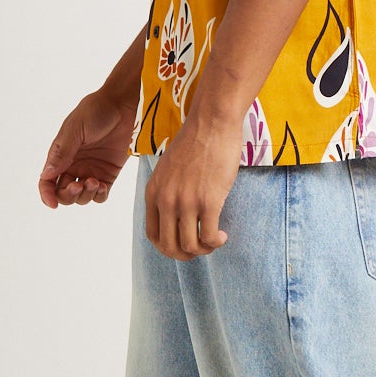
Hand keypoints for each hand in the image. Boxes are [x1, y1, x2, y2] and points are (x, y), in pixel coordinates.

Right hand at [39, 85, 136, 208]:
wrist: (123, 105)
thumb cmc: (96, 111)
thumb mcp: (75, 129)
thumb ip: (62, 153)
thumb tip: (46, 175)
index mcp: (61, 155)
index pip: (48, 181)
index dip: (46, 194)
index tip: (52, 204)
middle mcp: (74, 165)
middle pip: (64, 193)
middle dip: (68, 195)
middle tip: (79, 185)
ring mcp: (92, 170)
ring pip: (82, 197)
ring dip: (85, 195)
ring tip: (94, 182)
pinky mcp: (109, 173)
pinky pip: (101, 194)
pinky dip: (99, 195)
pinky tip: (101, 185)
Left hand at [145, 106, 241, 259]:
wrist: (211, 122)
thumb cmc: (196, 142)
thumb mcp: (169, 169)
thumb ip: (167, 191)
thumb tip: (178, 215)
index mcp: (153, 192)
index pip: (152, 235)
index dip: (169, 247)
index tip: (184, 242)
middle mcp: (165, 200)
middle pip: (169, 247)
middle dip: (186, 254)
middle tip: (202, 247)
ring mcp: (185, 202)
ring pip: (189, 246)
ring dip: (204, 250)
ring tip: (215, 240)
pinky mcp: (208, 201)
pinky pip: (208, 237)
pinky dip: (216, 242)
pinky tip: (223, 235)